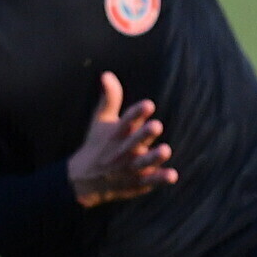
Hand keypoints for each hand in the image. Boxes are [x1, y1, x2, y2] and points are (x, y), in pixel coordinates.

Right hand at [67, 72, 177, 205]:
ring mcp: (129, 168)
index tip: (149, 105)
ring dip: (153, 157)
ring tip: (166, 150)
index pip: (126, 121)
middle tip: (157, 126)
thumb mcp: (100, 120)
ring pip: (143, 162)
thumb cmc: (98, 144)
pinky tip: (172, 175)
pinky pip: (148, 181)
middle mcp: (122, 150)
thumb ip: (109, 98)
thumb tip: (107, 74)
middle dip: (144, 135)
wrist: (84, 180)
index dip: (137, 113)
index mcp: (115, 134)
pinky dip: (159, 179)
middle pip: (134, 142)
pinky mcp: (136, 182)